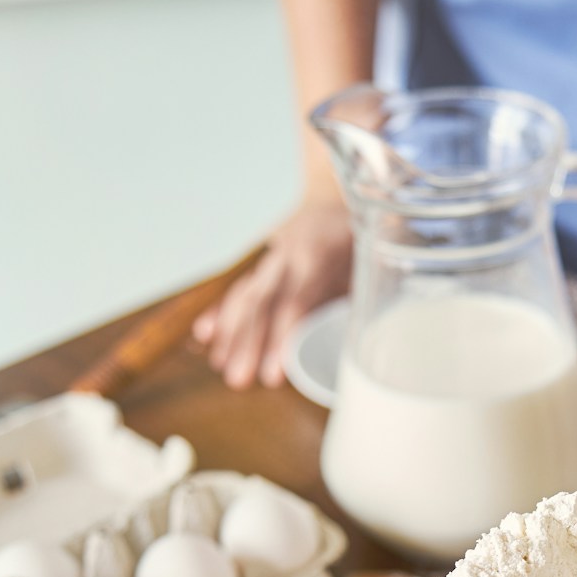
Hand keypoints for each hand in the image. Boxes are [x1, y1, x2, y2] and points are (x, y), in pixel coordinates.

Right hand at [192, 200, 353, 389]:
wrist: (337, 196)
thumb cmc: (362, 238)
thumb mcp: (371, 262)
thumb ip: (364, 298)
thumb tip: (365, 348)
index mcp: (320, 254)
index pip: (296, 300)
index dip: (282, 336)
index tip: (273, 373)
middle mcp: (290, 255)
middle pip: (263, 302)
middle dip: (247, 343)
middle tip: (237, 380)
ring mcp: (272, 257)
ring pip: (246, 295)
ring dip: (231, 333)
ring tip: (221, 366)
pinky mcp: (264, 262)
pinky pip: (239, 288)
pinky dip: (221, 311)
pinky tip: (205, 335)